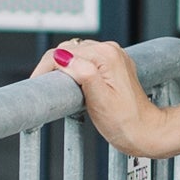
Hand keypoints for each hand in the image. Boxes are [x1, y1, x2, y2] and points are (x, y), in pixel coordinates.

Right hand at [34, 38, 176, 159]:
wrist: (145, 130)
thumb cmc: (124, 120)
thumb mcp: (99, 99)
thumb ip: (82, 73)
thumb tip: (62, 57)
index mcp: (106, 55)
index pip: (63, 53)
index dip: (45, 68)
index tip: (35, 85)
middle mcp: (110, 50)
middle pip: (68, 50)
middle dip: (52, 67)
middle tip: (42, 88)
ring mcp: (113, 56)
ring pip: (76, 54)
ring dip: (63, 68)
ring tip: (55, 88)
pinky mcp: (113, 65)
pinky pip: (86, 60)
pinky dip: (75, 69)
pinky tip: (72, 84)